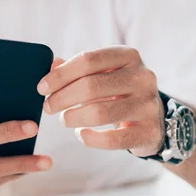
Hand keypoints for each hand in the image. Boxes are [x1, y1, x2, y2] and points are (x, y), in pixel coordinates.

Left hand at [37, 46, 163, 156]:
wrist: (153, 120)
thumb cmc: (117, 92)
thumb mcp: (101, 74)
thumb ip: (75, 69)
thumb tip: (49, 66)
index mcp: (128, 56)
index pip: (88, 59)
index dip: (60, 74)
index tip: (41, 88)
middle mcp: (142, 77)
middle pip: (91, 86)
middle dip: (62, 98)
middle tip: (48, 107)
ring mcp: (148, 105)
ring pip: (100, 113)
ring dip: (73, 117)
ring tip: (64, 119)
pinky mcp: (149, 131)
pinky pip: (112, 139)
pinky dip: (91, 139)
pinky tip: (81, 134)